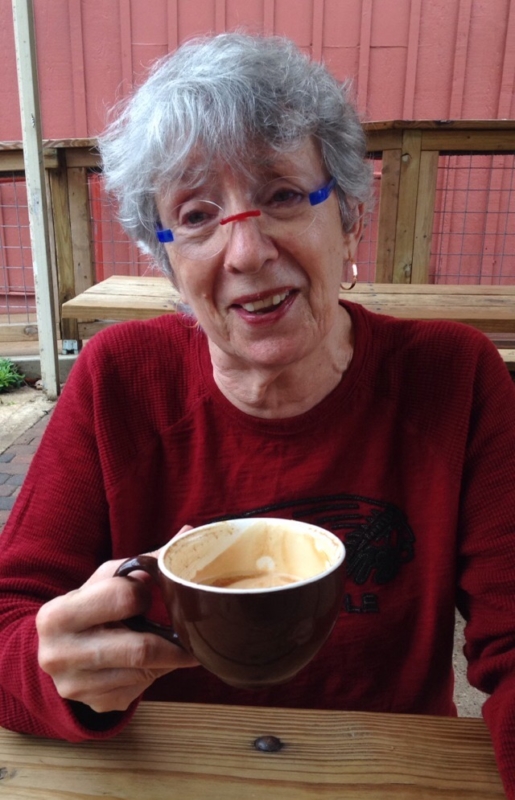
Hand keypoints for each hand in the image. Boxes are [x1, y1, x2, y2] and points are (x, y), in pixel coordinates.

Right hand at [36, 534, 198, 713]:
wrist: (56, 649)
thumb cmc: (88, 607)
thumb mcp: (106, 580)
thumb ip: (144, 562)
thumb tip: (187, 533)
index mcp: (58, 615)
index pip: (122, 598)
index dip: (143, 594)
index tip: (150, 594)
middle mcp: (59, 655)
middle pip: (140, 648)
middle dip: (171, 639)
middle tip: (189, 631)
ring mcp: (76, 687)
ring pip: (145, 672)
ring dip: (166, 659)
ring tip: (173, 644)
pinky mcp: (96, 705)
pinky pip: (141, 690)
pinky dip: (154, 675)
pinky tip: (151, 663)